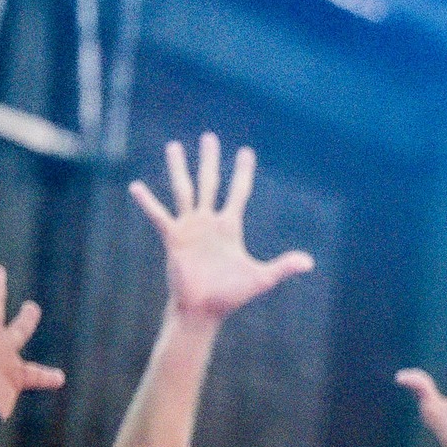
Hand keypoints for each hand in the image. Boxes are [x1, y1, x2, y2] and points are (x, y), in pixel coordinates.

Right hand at [128, 133, 312, 323]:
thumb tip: (310, 262)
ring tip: (174, 145)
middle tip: (209, 136)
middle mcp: (209, 221)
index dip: (243, 172)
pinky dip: (148, 202)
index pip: (239, 192)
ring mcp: (190, 227)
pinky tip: (136, 187)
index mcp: (230, 226)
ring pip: (184, 190)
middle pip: (210, 182)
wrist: (204, 310)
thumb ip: (284, 267)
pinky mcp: (174, 238)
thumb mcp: (261, 278)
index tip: (246, 151)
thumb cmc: (231, 295)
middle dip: (210, 159)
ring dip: (179, 168)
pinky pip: (160, 216)